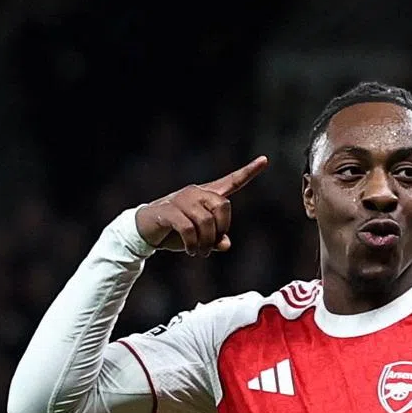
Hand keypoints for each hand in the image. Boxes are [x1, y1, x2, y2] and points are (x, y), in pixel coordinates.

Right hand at [134, 155, 268, 255]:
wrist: (146, 230)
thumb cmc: (178, 232)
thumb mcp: (202, 239)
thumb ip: (217, 240)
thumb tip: (225, 244)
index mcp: (207, 196)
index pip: (232, 181)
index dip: (248, 172)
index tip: (265, 160)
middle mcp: (196, 193)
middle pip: (223, 206)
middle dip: (222, 229)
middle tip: (211, 245)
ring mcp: (181, 199)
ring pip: (206, 221)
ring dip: (205, 243)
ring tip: (199, 253)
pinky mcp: (168, 210)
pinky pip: (189, 228)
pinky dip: (192, 243)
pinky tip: (190, 250)